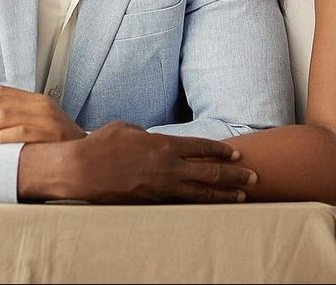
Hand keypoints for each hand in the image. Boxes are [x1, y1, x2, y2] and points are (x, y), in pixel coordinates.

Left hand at [0, 85, 85, 142]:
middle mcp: (42, 105)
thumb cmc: (57, 145)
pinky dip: (0, 135)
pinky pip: (20, 131)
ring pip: (5, 114)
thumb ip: (17, 118)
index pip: (2, 92)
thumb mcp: (39, 124)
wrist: (86, 157)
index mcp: (37, 100)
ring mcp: (47, 118)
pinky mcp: (50, 134)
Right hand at [18, 121, 257, 203]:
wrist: (82, 170)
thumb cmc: (101, 145)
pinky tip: (211, 208)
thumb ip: (147, 134)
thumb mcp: (128, 128)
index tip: (236, 154)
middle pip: (209, 172)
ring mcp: (161, 187)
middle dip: (234, 174)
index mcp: (163, 144)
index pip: (201, 147)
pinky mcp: (151, 202)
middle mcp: (167, 166)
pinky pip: (181, 204)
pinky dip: (199, 205)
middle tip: (253, 176)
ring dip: (224, 195)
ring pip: (200, 193)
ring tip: (242, 196)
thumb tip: (154, 139)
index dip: (221, 151)